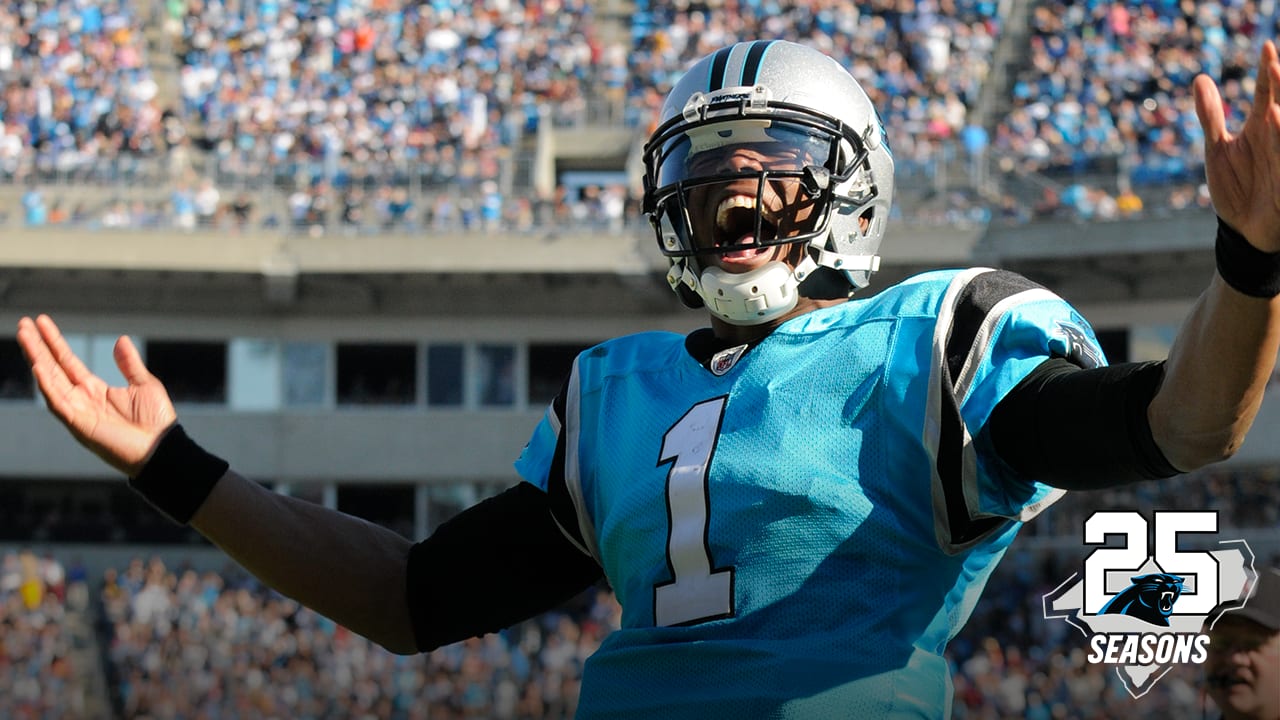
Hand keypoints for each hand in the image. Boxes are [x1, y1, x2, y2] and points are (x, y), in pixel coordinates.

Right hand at [17, 314, 176, 476]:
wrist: (162, 448)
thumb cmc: (155, 421)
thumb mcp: (144, 384)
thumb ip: (129, 364)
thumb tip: (121, 339)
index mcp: (94, 390)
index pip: (67, 361)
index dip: (54, 342)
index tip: (41, 322)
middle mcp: (81, 399)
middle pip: (53, 368)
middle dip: (37, 347)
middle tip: (24, 324)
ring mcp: (78, 412)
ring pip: (50, 381)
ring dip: (36, 359)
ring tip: (25, 336)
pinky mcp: (80, 425)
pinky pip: (59, 404)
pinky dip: (47, 386)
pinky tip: (38, 368)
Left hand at [1194, 40, 1279, 251]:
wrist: (1241, 228)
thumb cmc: (1234, 186)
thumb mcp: (1217, 149)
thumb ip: (1211, 115)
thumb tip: (1200, 78)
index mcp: (1261, 126)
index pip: (1267, 92)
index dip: (1268, 72)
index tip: (1267, 47)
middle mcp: (1276, 138)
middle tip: (1274, 65)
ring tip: (1271, 108)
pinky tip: (1275, 125)